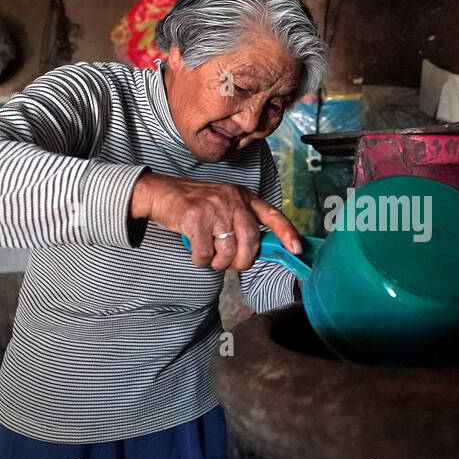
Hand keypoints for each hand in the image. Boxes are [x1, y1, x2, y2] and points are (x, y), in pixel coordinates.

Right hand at [130, 170, 301, 270]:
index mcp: (244, 197)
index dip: (287, 233)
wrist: (161, 193)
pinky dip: (200, 259)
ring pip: (228, 250)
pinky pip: (205, 253)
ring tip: (210, 255)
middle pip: (250, 241)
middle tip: (232, 264)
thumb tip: (257, 251)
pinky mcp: (195, 218)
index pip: (272, 215)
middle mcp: (232, 200)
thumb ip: (242, 222)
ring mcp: (214, 208)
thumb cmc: (196, 204)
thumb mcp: (225, 204)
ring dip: (218, 262)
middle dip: (243, 260)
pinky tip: (195, 250)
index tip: (297, 249)